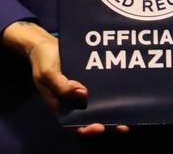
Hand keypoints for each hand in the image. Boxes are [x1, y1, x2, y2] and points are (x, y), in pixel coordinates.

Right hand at [1, 20, 128, 134]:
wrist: (45, 44)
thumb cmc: (43, 61)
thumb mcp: (48, 73)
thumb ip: (61, 86)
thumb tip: (83, 94)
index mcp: (60, 105)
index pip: (74, 124)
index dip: (87, 129)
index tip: (100, 127)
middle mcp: (72, 101)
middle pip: (90, 117)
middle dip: (107, 123)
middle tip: (124, 126)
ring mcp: (80, 90)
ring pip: (98, 104)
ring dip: (112, 109)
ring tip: (129, 110)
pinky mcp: (87, 80)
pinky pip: (99, 88)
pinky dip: (110, 92)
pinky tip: (123, 90)